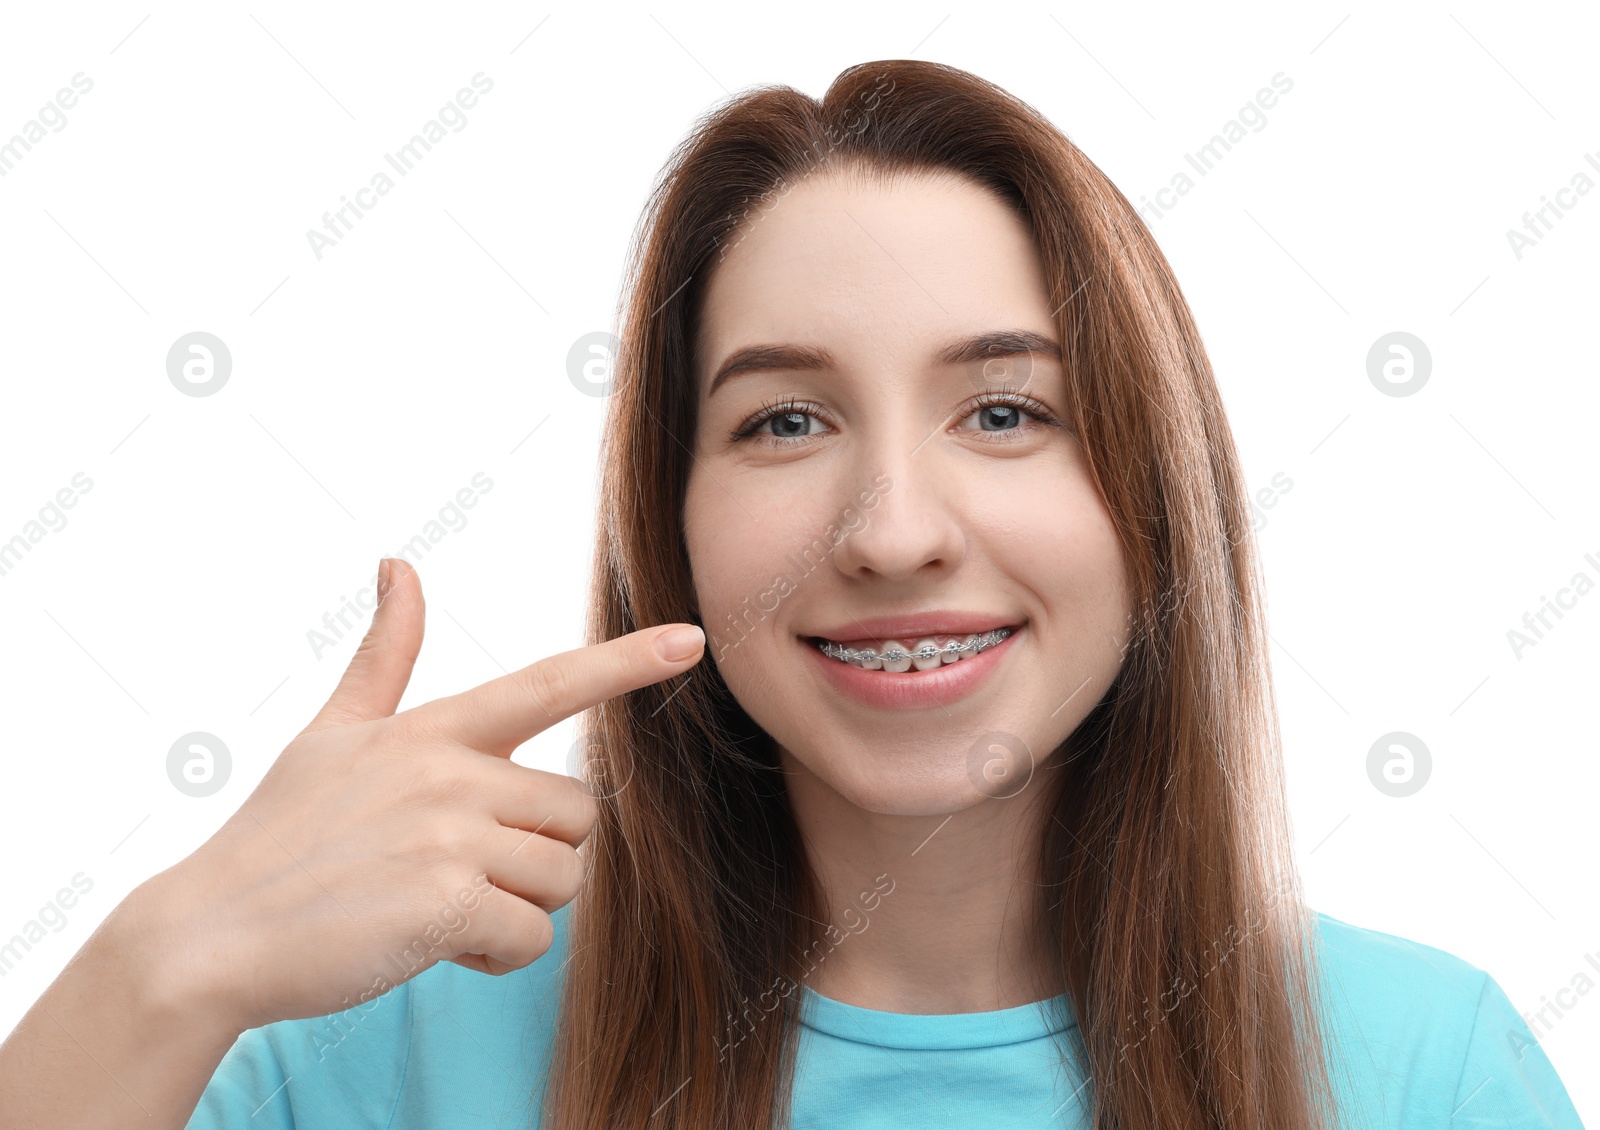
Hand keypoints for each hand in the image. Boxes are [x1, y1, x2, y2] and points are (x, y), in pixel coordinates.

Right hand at [138, 558, 702, 1032]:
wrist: (209, 934)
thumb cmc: (278, 836)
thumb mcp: (330, 732)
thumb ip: (384, 656)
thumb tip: (399, 564)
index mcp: (432, 729)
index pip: (547, 683)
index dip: (626, 662)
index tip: (693, 638)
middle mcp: (450, 770)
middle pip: (575, 814)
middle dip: (535, 857)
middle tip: (455, 875)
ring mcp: (450, 833)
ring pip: (565, 878)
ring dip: (517, 909)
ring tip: (436, 908)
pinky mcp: (447, 902)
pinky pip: (534, 936)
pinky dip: (496, 956)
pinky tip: (434, 947)